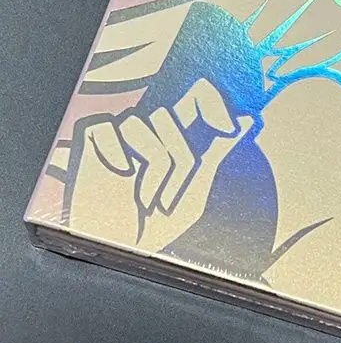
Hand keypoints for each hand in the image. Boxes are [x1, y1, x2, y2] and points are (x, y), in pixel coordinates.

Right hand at [68, 79, 252, 252]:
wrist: (122, 249)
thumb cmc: (157, 224)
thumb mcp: (195, 188)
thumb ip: (216, 150)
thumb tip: (248, 119)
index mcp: (178, 132)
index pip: (197, 93)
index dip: (214, 101)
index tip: (230, 129)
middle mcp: (150, 126)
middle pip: (171, 112)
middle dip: (180, 156)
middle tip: (172, 197)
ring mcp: (120, 130)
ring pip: (142, 121)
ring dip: (152, 166)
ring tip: (148, 200)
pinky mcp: (91, 137)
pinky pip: (108, 127)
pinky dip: (116, 154)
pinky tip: (120, 175)